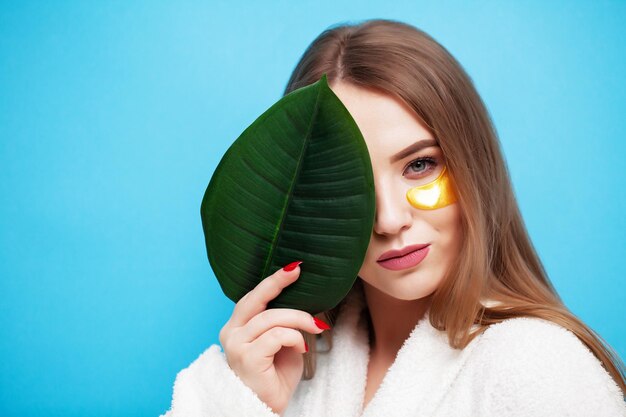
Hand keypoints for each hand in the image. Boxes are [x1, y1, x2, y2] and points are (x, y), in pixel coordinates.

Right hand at [218, 261, 329, 414]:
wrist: (265, 409)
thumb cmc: (274, 377)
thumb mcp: (282, 344)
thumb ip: (284, 324)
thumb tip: (302, 301)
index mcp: (237, 326)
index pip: (253, 297)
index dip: (272, 281)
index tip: (293, 267)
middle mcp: (232, 332)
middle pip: (255, 299)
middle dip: (277, 282)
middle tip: (297, 271)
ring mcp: (236, 345)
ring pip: (272, 318)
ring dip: (299, 318)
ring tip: (315, 326)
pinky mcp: (247, 357)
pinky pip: (277, 336)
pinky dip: (294, 337)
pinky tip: (302, 347)